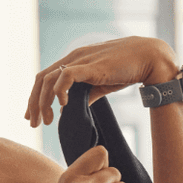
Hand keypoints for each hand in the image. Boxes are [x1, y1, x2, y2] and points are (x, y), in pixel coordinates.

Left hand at [25, 36, 180, 126]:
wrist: (149, 58)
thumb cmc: (128, 70)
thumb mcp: (101, 83)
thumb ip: (86, 94)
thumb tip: (72, 108)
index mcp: (74, 61)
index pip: (46, 78)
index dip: (36, 97)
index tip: (35, 117)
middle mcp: (73, 58)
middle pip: (41, 79)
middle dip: (33, 103)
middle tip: (34, 124)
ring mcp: (81, 60)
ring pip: (49, 80)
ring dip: (43, 102)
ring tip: (47, 121)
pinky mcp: (91, 66)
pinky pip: (66, 76)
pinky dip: (59, 91)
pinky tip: (62, 105)